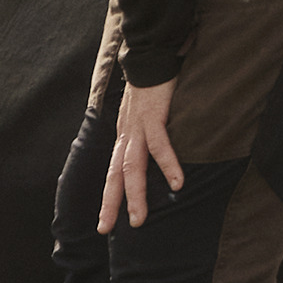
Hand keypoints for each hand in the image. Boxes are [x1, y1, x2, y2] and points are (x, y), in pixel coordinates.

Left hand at [93, 75, 190, 231]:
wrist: (152, 54)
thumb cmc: (153, 85)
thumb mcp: (144, 114)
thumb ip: (146, 133)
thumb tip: (153, 153)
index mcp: (125, 135)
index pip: (113, 171)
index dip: (108, 197)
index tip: (105, 223)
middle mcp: (126, 134)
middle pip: (115, 174)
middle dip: (111, 203)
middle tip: (107, 229)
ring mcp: (138, 126)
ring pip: (132, 166)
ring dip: (135, 194)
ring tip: (139, 219)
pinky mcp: (153, 116)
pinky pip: (160, 145)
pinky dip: (168, 165)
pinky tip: (177, 183)